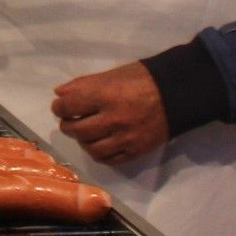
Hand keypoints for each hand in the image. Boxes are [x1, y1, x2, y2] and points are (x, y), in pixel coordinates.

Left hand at [51, 61, 169, 165]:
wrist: (175, 94)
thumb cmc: (141, 79)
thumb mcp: (111, 74)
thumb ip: (83, 84)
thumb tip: (59, 93)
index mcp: (105, 95)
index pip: (69, 106)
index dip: (59, 107)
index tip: (59, 106)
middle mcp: (113, 119)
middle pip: (77, 130)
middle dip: (67, 125)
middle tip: (70, 120)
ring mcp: (125, 138)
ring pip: (91, 148)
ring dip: (82, 141)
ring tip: (84, 133)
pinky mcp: (136, 151)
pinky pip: (109, 160)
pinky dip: (99, 153)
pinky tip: (99, 144)